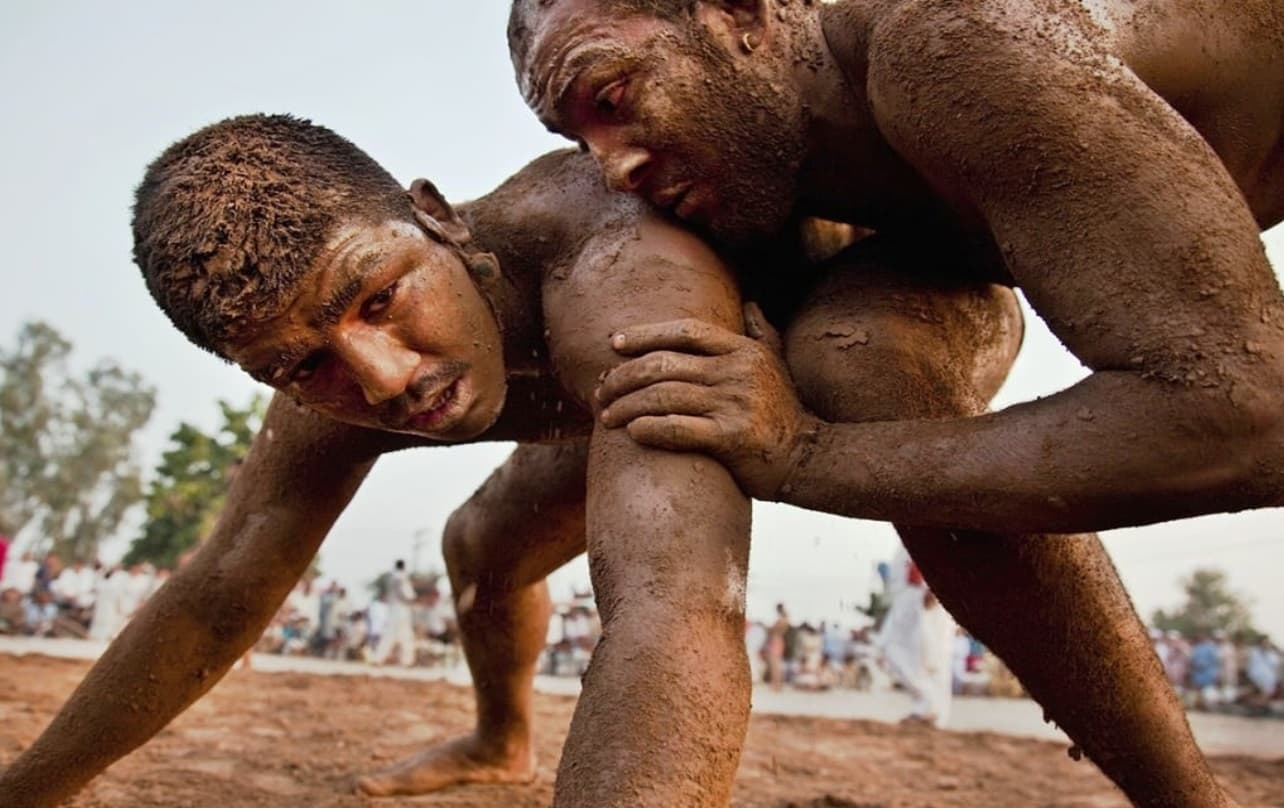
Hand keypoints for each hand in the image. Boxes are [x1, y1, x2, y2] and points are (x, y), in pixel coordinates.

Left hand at [597, 303, 816, 499]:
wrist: (809, 457)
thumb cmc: (784, 412)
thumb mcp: (776, 365)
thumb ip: (761, 332)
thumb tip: (750, 303)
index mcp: (742, 350)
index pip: (685, 331)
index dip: (645, 334)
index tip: (615, 344)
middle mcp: (737, 372)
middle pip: (664, 364)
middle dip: (624, 376)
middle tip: (601, 390)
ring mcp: (734, 403)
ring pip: (664, 396)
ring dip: (627, 406)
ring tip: (607, 416)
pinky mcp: (731, 437)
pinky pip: (678, 428)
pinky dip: (649, 429)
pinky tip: (632, 433)